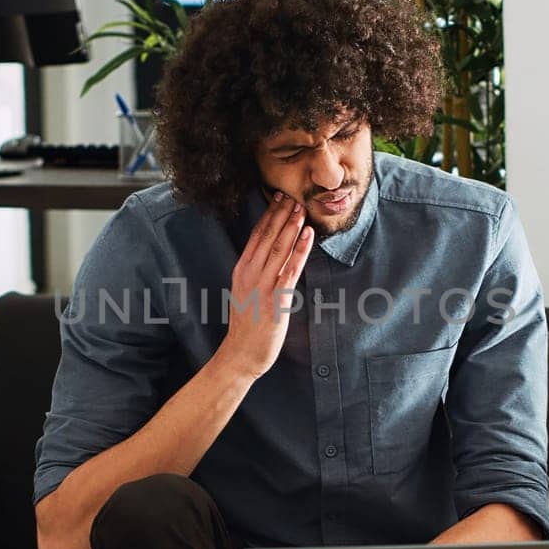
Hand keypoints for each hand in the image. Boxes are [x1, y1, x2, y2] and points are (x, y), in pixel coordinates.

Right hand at [217, 190, 313, 379]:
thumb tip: (270, 256)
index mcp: (241, 270)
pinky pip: (290, 270)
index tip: (278, 197)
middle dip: (281, 213)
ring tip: (301, 208)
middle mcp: (250, 275)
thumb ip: (255, 273)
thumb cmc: (246, 326)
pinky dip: (300, 250)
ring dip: (291, 226)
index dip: (268, 214)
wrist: (241, 354)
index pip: (255, 235)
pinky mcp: (276, 301)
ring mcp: (262, 287)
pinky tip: (307, 235)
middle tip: (293, 194)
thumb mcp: (244, 292)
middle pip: (267, 237)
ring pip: (279, 249)